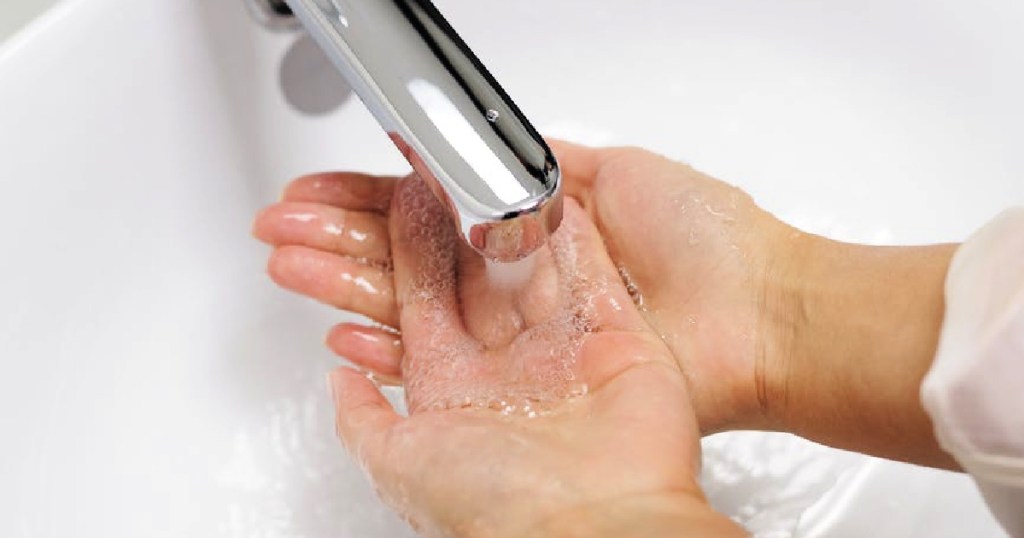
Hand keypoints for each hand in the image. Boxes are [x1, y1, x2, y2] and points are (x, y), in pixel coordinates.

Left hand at [256, 176, 745, 535]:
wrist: (594, 529)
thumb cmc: (499, 511)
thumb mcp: (398, 466)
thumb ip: (362, 419)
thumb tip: (337, 381)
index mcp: (455, 388)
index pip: (419, 299)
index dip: (403, 248)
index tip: (395, 203)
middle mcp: (509, 366)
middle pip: (469, 273)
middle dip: (444, 222)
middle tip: (432, 170)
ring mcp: (565, 351)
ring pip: (527, 263)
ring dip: (506, 216)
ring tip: (488, 165)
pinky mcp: (619, 339)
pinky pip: (592, 270)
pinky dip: (574, 231)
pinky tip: (554, 192)